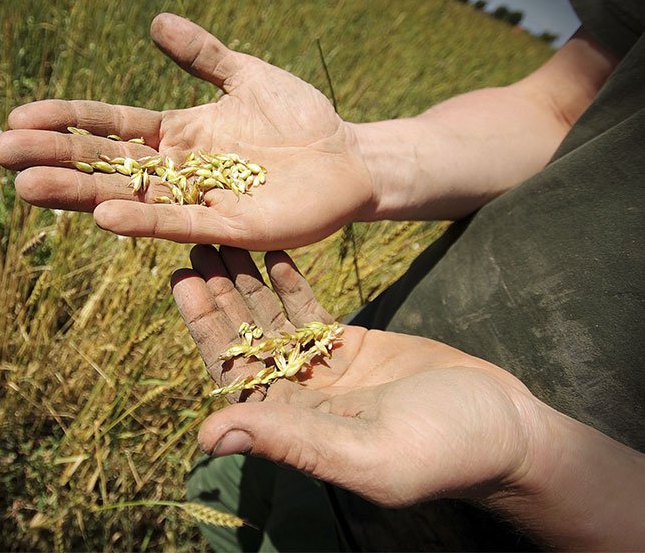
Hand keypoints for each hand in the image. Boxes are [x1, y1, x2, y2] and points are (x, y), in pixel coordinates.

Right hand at [0, 13, 374, 249]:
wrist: (349, 157)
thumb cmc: (300, 118)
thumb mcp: (245, 75)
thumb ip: (202, 54)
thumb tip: (155, 22)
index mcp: (175, 134)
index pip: (108, 126)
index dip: (65, 121)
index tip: (17, 115)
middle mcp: (177, 171)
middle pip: (104, 164)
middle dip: (53, 157)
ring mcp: (199, 201)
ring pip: (128, 198)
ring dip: (79, 194)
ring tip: (27, 187)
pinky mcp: (229, 228)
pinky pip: (178, 224)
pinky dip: (142, 222)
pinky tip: (104, 216)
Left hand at [171, 245, 550, 507]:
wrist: (507, 428)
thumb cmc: (443, 450)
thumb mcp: (364, 452)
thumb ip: (289, 442)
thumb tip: (208, 437)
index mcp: (291, 428)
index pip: (232, 373)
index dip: (205, 328)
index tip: (183, 281)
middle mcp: (298, 400)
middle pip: (245, 340)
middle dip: (219, 294)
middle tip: (195, 245)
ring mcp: (324, 372)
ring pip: (273, 321)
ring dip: (247, 282)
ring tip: (224, 238)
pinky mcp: (352, 349)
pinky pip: (309, 312)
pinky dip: (289, 282)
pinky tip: (272, 252)